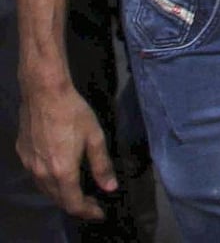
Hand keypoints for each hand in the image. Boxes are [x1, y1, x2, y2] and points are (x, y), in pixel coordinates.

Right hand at [17, 83, 117, 219]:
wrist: (44, 93)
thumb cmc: (73, 112)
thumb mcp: (95, 136)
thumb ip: (102, 164)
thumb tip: (110, 187)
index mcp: (62, 171)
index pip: (74, 204)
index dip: (88, 212)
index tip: (100, 212)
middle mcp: (43, 174)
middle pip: (59, 200)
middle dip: (76, 204)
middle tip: (92, 201)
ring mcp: (30, 165)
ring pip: (46, 190)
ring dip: (62, 194)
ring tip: (77, 189)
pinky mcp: (23, 154)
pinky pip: (37, 176)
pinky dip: (49, 181)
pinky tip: (58, 172)